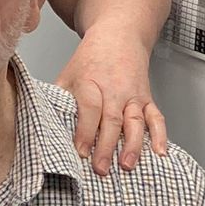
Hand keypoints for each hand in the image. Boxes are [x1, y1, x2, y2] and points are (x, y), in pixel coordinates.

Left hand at [55, 31, 167, 176]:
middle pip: (112, 120)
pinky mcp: (147, 99)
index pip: (90, 108)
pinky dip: (160, 135)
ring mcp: (133, 96)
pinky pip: (156, 118)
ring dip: (133, 145)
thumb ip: (59, 99)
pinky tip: (160, 153)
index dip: (85, 131)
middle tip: (101, 169)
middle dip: (106, 147)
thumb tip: (44, 126)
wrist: (120, 36)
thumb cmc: (92, 59)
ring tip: (127, 165)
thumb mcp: (69, 74)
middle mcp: (115, 89)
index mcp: (91, 82)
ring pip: (136, 121)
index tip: (80, 152)